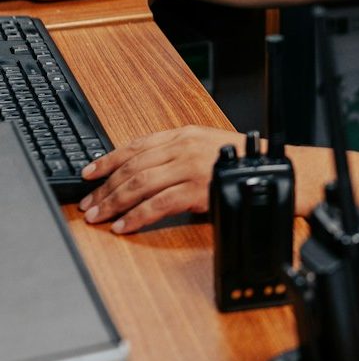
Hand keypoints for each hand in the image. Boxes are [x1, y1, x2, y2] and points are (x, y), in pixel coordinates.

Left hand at [78, 125, 243, 233]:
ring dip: (114, 202)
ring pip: (139, 185)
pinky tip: (124, 226)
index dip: (108, 160)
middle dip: (105, 187)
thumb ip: (177, 153)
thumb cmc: (239, 161)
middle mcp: (184, 147)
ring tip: (98, 216)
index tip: (89, 173)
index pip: (136, 145)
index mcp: (184, 134)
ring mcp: (189, 167)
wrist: (268, 170)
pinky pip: (158, 205)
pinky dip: (137, 217)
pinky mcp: (196, 189)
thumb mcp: (206, 145)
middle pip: (132, 167)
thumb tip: (143, 170)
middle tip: (88, 203)